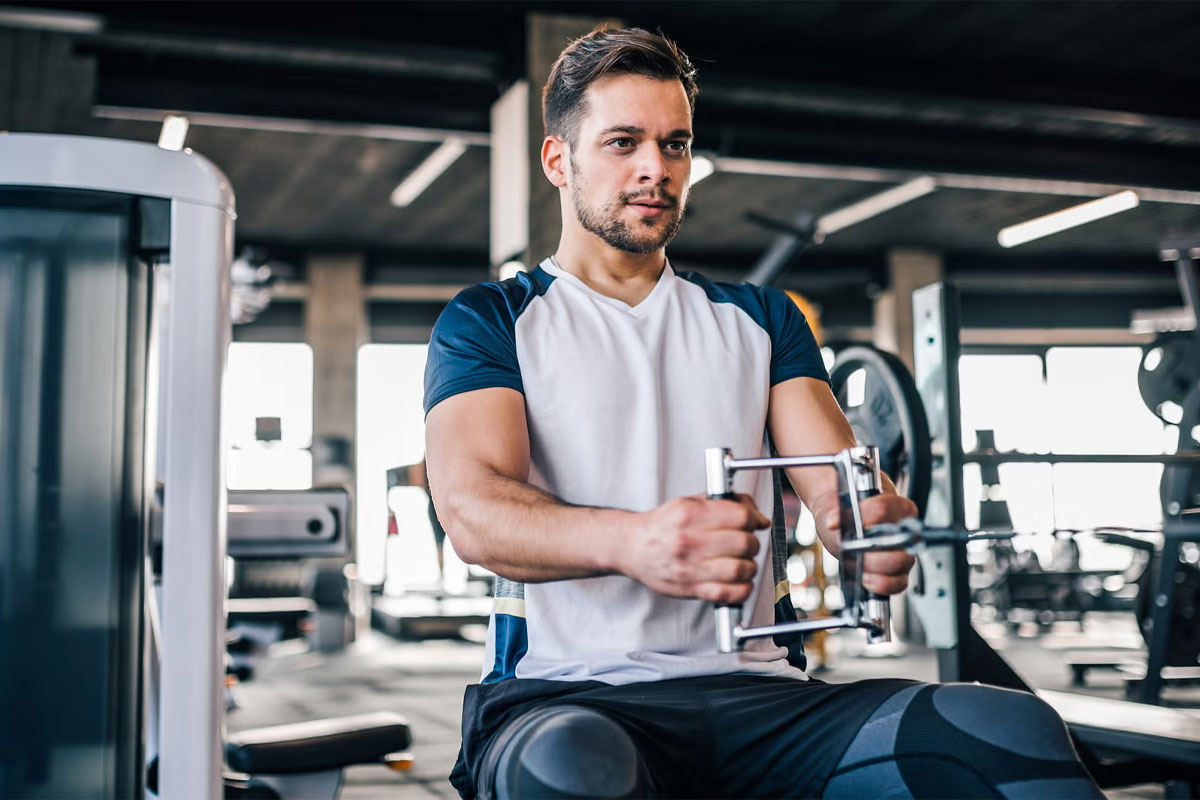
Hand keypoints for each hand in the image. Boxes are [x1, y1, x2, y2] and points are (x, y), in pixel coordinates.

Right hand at [621, 495, 768, 603]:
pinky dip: (742, 590)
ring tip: (744, 563)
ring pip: (739, 569)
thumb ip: (719, 503)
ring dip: (750, 567)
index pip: (740, 516)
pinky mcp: (690, 588)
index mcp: (691, 515)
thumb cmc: (660, 526)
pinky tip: (739, 582)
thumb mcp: (686, 503)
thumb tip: (753, 510)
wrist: (631, 547)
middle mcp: (690, 540)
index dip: (755, 518)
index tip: (757, 522)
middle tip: (748, 543)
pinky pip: (727, 593)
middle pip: (743, 542)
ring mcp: (690, 567)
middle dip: (753, 543)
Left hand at [821, 493, 917, 595]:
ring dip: (874, 566)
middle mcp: (906, 530)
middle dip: (870, 546)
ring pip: (900, 562)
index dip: (862, 515)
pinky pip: (899, 583)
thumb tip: (833, 520)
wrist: (842, 525)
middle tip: (850, 547)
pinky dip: (881, 584)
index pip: (884, 508)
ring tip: (856, 563)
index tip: (835, 521)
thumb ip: (836, 509)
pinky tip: (865, 578)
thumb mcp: (836, 506)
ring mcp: (905, 553)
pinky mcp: (899, 573)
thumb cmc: (845, 513)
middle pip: (898, 540)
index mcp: (897, 506)